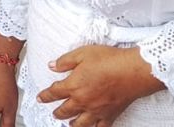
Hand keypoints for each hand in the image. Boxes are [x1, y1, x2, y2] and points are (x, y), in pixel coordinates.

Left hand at [36, 45, 163, 126]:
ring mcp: (96, 110)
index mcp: (73, 85)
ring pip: (80, 124)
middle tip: (54, 112)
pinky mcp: (110, 115)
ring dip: (71, 124)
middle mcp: (82, 101)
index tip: (40, 98)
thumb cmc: (109, 60)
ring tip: (69, 123)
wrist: (133, 71)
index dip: (45, 96)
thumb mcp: (83, 53)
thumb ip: (65, 61)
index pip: (54, 93)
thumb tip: (51, 66)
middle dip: (57, 112)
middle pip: (65, 111)